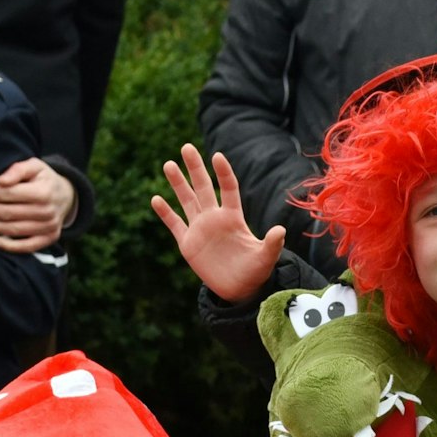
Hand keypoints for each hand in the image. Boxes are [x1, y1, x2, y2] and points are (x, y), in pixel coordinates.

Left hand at [0, 158, 75, 251]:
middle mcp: (46, 211)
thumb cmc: (44, 179)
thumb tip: (0, 181)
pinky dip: (11, 246)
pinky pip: (28, 246)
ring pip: (13, 229)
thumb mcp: (34, 166)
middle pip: (8, 213)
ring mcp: (48, 227)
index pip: (8, 194)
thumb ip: (17, 169)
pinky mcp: (49, 238)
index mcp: (42, 192)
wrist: (66, 196)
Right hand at [153, 144, 285, 301]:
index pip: (228, 189)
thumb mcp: (265, 258)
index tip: (217, 156)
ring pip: (186, 201)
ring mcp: (200, 229)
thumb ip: (272, 244)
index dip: (223, 173)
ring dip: (178, 184)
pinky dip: (165, 213)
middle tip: (186, 147)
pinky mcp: (188, 243)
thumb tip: (280, 230)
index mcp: (233, 218)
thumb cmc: (255, 271)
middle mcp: (214, 218)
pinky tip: (155, 198)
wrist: (239, 289)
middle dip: (195, 168)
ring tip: (169, 164)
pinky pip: (175, 224)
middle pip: (203, 187)